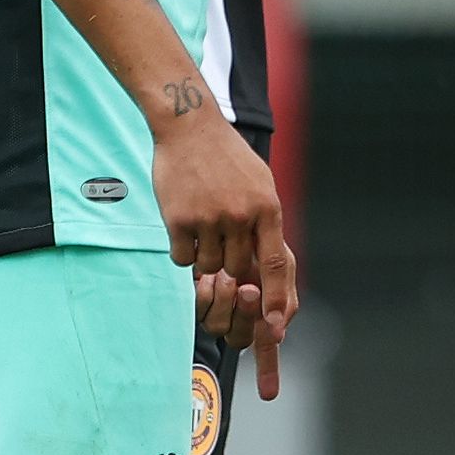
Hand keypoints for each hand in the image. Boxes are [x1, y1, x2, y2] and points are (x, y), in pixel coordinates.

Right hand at [153, 102, 295, 399]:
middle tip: (222, 244)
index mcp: (267, 209)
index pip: (276, 265)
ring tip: (203, 223)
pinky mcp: (178, 220)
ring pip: (208, 267)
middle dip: (231, 268)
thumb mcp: (260, 185)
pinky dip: (182, 249)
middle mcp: (240, 216)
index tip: (277, 327)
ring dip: (204, 256)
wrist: (189, 128)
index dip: (277, 298)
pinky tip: (184, 222)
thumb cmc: (228, 159)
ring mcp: (208, 219)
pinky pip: (181, 257)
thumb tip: (268, 266)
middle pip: (238, 271)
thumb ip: (265, 223)